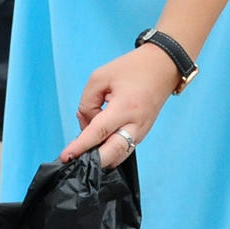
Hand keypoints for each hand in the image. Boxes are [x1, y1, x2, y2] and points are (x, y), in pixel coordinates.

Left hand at [59, 45, 181, 168]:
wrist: (162, 67)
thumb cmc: (132, 69)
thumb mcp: (99, 78)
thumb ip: (87, 104)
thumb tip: (86, 126)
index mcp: (125, 107)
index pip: (99, 132)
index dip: (81, 146)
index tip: (67, 156)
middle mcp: (136, 124)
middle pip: (113, 153)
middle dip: (94, 161)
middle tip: (75, 160)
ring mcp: (142, 131)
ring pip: (119, 155)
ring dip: (102, 157)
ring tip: (84, 150)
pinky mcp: (142, 133)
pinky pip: (124, 149)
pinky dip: (110, 151)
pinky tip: (97, 143)